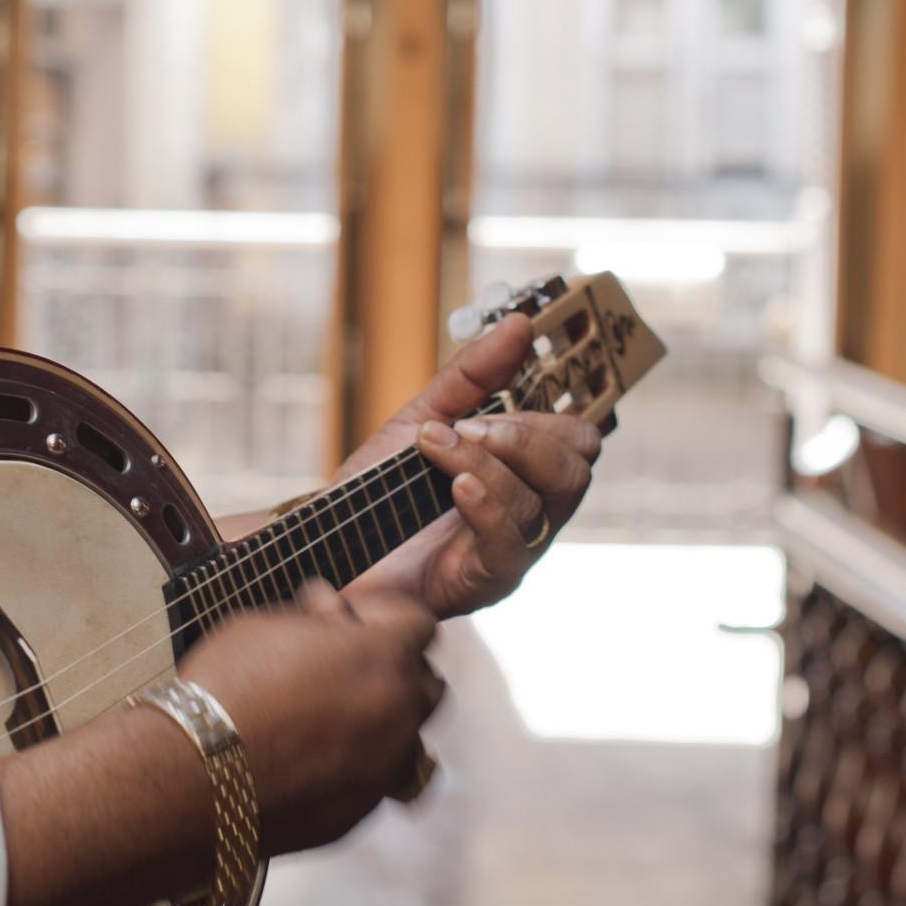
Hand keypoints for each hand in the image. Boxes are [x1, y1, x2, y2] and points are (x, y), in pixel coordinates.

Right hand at [177, 582, 440, 856]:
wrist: (194, 778)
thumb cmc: (224, 690)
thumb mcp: (266, 626)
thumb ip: (315, 619)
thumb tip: (328, 612)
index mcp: (383, 656)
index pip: (419, 624)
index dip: (383, 617)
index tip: (348, 622)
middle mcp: (400, 713)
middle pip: (427, 684)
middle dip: (395, 671)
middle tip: (344, 669)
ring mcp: (386, 768)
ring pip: (409, 738)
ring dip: (383, 723)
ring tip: (330, 718)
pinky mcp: (363, 811)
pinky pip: (378, 780)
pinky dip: (357, 766)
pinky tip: (311, 758)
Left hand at [336, 313, 600, 618]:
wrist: (327, 543)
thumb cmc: (380, 488)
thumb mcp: (423, 417)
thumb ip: (473, 375)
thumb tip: (519, 324)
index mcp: (527, 472)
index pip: (578, 440)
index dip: (547, 415)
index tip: (490, 401)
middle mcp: (532, 511)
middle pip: (574, 470)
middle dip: (525, 438)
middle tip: (469, 426)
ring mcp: (514, 549)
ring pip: (536, 501)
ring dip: (485, 463)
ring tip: (436, 447)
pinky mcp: (488, 582)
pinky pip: (510, 545)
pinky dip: (487, 507)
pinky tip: (457, 487)